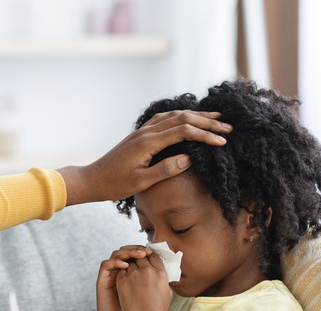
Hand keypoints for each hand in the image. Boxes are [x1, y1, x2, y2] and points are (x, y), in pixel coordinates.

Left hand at [57, 110, 231, 205]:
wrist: (92, 179)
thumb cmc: (115, 184)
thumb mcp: (141, 182)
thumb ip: (165, 170)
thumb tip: (189, 158)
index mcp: (148, 142)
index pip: (183, 131)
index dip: (205, 135)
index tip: (223, 142)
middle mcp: (146, 132)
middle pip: (182, 118)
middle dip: (207, 122)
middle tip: (228, 127)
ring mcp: (142, 131)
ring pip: (174, 116)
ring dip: (196, 116)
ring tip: (216, 119)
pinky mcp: (140, 134)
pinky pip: (164, 119)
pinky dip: (181, 117)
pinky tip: (189, 119)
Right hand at [95, 245, 152, 310]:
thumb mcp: (148, 294)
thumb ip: (155, 283)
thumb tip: (168, 273)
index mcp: (131, 271)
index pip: (137, 254)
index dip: (145, 251)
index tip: (154, 252)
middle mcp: (120, 269)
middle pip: (127, 250)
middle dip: (137, 249)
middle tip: (146, 251)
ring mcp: (111, 273)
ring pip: (117, 253)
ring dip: (128, 252)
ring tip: (139, 256)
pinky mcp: (102, 278)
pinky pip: (106, 264)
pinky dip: (115, 262)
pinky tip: (125, 266)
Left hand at [115, 253, 172, 310]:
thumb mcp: (167, 293)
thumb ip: (164, 281)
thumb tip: (161, 275)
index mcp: (161, 273)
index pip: (154, 256)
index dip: (149, 256)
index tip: (146, 258)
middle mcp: (148, 270)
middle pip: (141, 257)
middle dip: (138, 259)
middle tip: (136, 265)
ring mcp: (134, 274)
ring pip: (130, 263)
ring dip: (130, 267)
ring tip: (130, 276)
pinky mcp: (122, 279)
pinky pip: (121, 271)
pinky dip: (122, 274)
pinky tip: (124, 281)